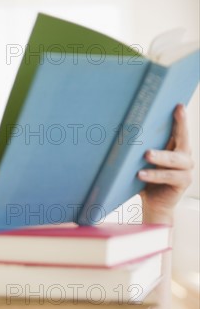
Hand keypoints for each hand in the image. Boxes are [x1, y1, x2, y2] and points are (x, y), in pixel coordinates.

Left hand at [138, 104, 193, 223]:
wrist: (153, 203)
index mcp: (177, 145)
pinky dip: (155, 175)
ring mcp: (187, 168)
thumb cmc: (147, 177)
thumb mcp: (144, 161)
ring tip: (146, 154)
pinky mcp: (184, 181)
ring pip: (175, 159)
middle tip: (172, 115)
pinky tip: (141, 174)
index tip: (178, 105)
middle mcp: (185, 155)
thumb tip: (120, 132)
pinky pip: (169, 176)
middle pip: (183, 138)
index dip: (180, 118)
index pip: (179, 129)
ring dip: (160, 156)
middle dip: (178, 126)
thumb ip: (142, 148)